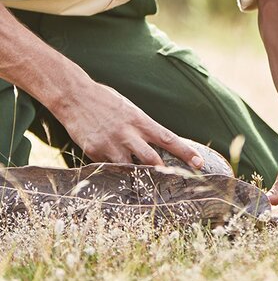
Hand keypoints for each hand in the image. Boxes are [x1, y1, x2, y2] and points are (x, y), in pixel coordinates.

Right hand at [56, 78, 204, 170]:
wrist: (74, 96)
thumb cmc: (105, 101)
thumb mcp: (128, 109)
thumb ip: (141, 127)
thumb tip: (156, 144)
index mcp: (140, 120)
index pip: (168, 138)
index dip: (186, 152)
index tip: (199, 164)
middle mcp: (128, 134)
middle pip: (152, 160)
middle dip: (162, 173)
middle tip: (170, 183)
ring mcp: (111, 145)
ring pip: (131, 170)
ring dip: (137, 176)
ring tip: (141, 184)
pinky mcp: (95, 153)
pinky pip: (109, 169)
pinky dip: (114, 170)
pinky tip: (110, 166)